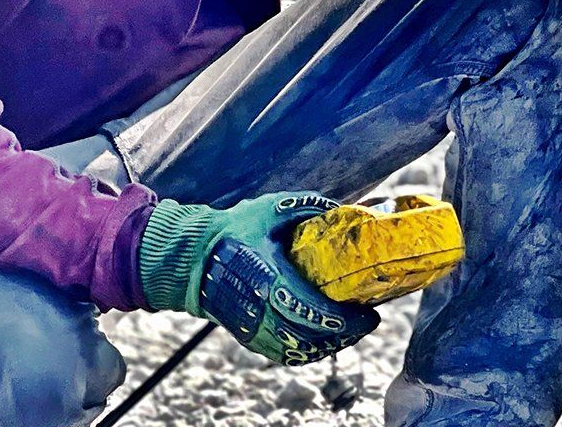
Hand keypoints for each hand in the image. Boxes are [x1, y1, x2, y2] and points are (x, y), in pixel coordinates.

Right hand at [138, 192, 379, 364]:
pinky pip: (284, 354)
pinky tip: (326, 341)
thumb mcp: (271, 209)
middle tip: (369, 321)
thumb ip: (308, 207)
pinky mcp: (249, 336)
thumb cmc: (234, 230)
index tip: (369, 314)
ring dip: (330, 345)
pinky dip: (309, 352)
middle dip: (345, 333)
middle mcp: (262, 312)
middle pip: (311, 337)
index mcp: (270, 281)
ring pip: (299, 350)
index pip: (312, 311)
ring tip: (352, 330)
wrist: (192, 258)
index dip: (343, 320)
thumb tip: (345, 211)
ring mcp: (254, 328)